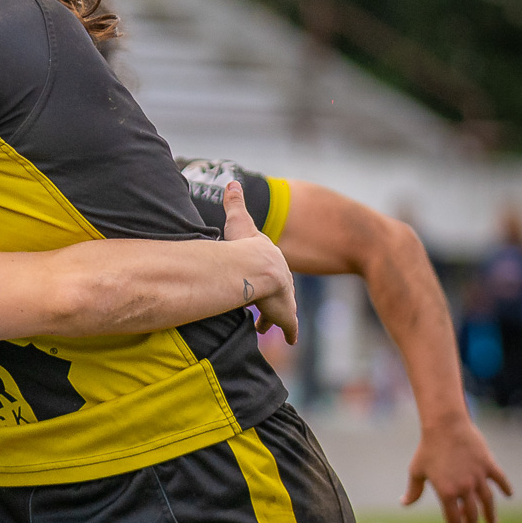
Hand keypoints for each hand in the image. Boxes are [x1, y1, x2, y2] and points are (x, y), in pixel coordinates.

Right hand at [222, 181, 297, 343]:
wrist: (259, 268)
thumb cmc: (246, 247)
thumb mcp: (238, 222)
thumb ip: (234, 203)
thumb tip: (231, 181)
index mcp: (270, 261)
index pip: (268, 268)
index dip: (261, 274)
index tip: (257, 280)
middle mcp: (280, 281)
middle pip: (275, 291)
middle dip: (268, 298)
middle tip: (260, 305)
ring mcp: (284, 300)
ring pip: (278, 312)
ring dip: (270, 319)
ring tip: (261, 328)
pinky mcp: (285, 317)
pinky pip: (288, 329)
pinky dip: (289, 334)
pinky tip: (289, 341)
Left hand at [403, 415, 512, 522]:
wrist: (444, 426)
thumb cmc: (427, 449)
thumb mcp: (416, 471)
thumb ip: (413, 490)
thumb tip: (404, 503)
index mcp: (446, 492)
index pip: (453, 518)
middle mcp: (464, 488)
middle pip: (472, 513)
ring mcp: (478, 476)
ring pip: (488, 500)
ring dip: (490, 514)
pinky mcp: (487, 464)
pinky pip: (500, 479)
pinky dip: (505, 488)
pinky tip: (508, 495)